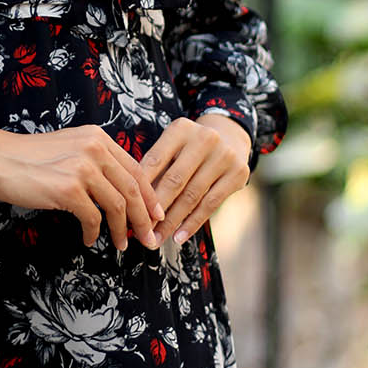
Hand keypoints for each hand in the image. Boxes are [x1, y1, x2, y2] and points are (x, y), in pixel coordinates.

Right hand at [0, 119, 163, 251]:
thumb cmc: (28, 158)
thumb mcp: (69, 148)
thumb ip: (95, 162)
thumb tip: (120, 194)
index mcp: (98, 137)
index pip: (135, 169)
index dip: (148, 196)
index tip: (154, 216)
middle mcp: (95, 148)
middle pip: (132, 189)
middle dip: (143, 219)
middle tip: (147, 239)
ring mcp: (82, 168)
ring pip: (117, 206)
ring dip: (122, 230)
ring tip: (121, 245)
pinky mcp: (68, 189)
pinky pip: (93, 218)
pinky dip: (94, 233)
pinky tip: (88, 239)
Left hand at [139, 113, 250, 247]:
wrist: (230, 137)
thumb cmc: (190, 147)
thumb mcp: (173, 146)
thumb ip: (156, 169)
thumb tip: (133, 203)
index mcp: (181, 129)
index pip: (155, 160)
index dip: (142, 188)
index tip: (129, 210)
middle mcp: (205, 138)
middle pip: (174, 180)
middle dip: (156, 209)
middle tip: (141, 230)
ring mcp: (224, 155)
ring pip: (192, 196)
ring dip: (172, 221)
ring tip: (157, 238)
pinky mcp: (238, 173)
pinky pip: (211, 204)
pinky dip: (193, 223)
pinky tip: (179, 236)